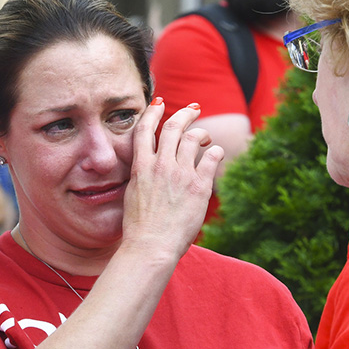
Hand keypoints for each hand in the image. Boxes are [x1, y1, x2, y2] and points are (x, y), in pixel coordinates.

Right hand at [122, 98, 223, 256]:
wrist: (151, 245)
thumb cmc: (139, 227)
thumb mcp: (132, 194)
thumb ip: (142, 175)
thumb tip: (149, 165)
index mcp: (141, 166)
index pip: (145, 129)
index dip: (153, 111)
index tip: (160, 103)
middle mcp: (161, 165)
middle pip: (174, 126)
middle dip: (185, 113)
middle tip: (194, 108)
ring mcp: (180, 174)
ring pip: (194, 138)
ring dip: (202, 133)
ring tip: (205, 138)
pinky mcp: (199, 186)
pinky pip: (212, 157)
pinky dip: (216, 152)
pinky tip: (216, 154)